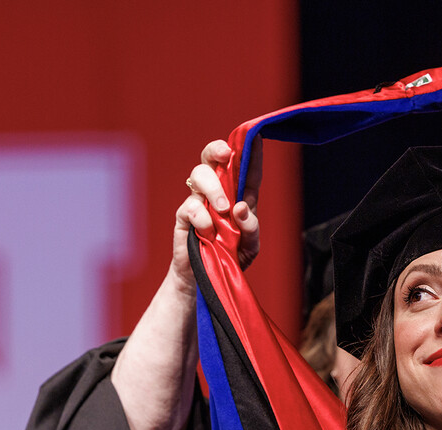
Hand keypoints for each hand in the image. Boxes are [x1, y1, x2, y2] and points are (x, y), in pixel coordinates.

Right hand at [169, 139, 261, 292]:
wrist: (205, 280)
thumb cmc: (230, 257)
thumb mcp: (250, 247)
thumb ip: (251, 228)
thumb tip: (240, 206)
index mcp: (240, 196)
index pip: (246, 169)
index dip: (251, 151)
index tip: (257, 138)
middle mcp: (218, 192)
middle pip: (213, 158)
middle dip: (218, 149)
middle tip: (227, 155)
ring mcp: (199, 201)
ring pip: (199, 174)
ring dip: (213, 187)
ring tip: (223, 209)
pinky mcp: (184, 216)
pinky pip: (190, 206)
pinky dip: (201, 217)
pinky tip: (208, 232)